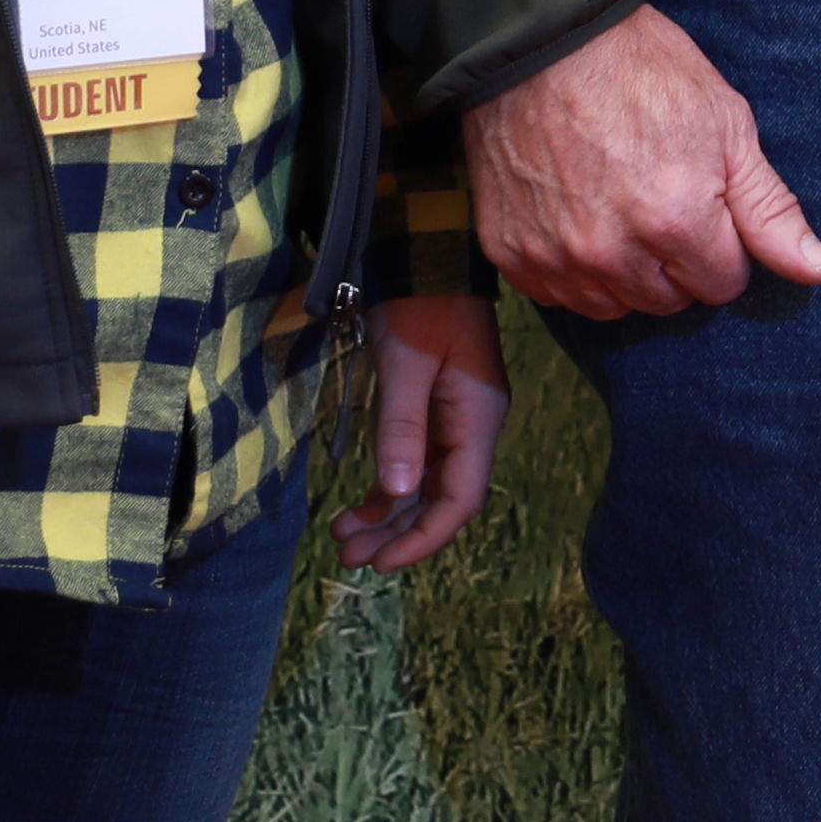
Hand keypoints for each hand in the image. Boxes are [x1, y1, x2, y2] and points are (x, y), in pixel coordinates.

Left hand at [336, 293, 513, 572]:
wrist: (428, 259)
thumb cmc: (419, 306)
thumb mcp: (406, 364)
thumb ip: (402, 427)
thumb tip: (396, 493)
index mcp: (478, 419)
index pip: (460, 499)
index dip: (424, 537)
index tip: (381, 563)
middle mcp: (473, 427)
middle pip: (442, 500)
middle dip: (398, 533)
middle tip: (347, 557)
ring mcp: (456, 420)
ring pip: (426, 486)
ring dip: (389, 516)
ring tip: (343, 539)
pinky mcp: (436, 411)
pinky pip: (416, 464)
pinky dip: (388, 489)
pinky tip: (357, 507)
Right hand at [466, 2, 820, 319]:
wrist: (542, 41)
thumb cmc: (643, 72)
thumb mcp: (728, 126)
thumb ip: (772, 211)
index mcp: (676, 223)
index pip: (724, 283)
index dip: (724, 241)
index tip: (705, 198)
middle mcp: (612, 254)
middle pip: (671, 299)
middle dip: (679, 259)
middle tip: (662, 193)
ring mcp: (554, 258)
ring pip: (615, 305)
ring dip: (627, 271)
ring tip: (620, 204)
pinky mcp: (510, 254)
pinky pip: (559, 295)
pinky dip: (575, 269)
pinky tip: (579, 216)